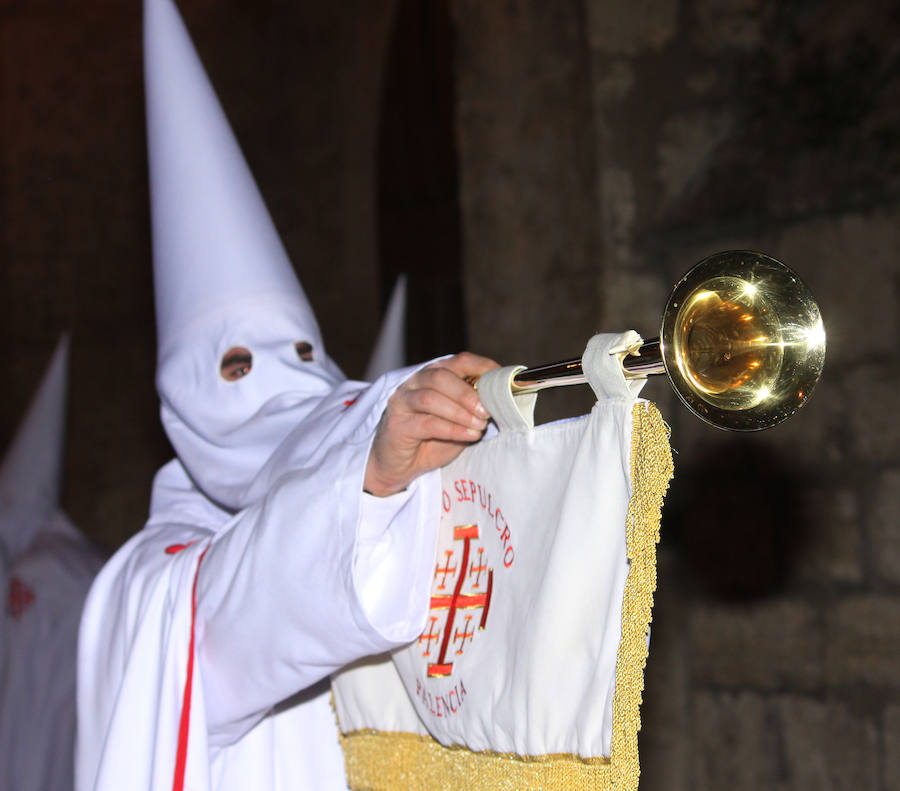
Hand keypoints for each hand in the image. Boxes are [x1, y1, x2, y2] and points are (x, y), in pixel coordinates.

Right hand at [363, 352, 499, 496]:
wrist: (400, 466)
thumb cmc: (431, 440)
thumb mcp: (459, 421)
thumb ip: (474, 408)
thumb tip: (503, 402)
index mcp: (434, 375)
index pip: (458, 361)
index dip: (482, 367)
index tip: (501, 382)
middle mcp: (415, 383)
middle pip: (441, 376)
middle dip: (468, 393)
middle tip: (487, 411)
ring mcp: (402, 402)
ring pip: (431, 398)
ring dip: (460, 412)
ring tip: (479, 426)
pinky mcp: (396, 425)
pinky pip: (426, 423)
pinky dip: (452, 429)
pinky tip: (469, 435)